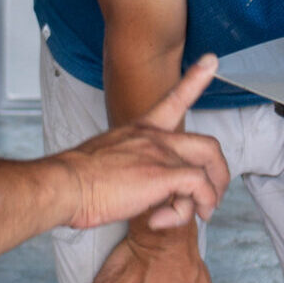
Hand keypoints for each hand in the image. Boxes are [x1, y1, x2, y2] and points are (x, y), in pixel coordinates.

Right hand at [58, 55, 230, 229]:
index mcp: (140, 130)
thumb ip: (126, 164)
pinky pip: (197, 191)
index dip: (195, 80)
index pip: (173, 99)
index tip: (210, 61)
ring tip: (199, 214)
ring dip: (210, 198)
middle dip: (219, 174)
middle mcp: (155, 138)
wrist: (64, 184)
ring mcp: (161, 155)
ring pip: (207, 171)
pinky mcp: (162, 176)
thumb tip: (133, 186)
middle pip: (208, 145)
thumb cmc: (75, 179)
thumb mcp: (104, 159)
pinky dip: (188, 211)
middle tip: (212, 197)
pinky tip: (162, 221)